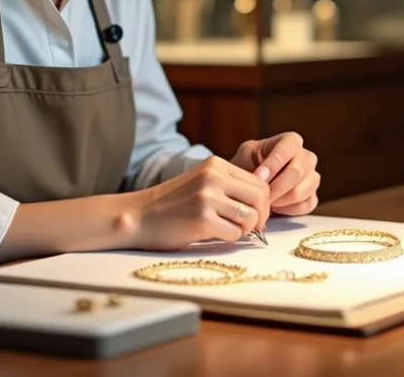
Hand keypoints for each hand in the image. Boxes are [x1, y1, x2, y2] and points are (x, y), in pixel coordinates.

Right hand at [128, 156, 270, 250]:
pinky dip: (229, 238)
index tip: (255, 215)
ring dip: (244, 229)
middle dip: (260, 217)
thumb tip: (264, 201)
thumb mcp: (202, 182)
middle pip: (260, 198)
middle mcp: (213, 177)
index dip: (263, 202)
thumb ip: (229, 185)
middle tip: (250, 228)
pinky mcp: (202, 220)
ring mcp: (207, 197)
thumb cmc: (172, 204)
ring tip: (227, 229)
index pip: (259, 182)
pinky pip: (235, 234)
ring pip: (251, 217)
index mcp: (216, 165)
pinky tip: (213, 234)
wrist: (138, 216)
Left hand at [230, 132, 319, 215]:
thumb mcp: (246, 154)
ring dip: (280, 200)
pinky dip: (288, 210)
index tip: (259, 177)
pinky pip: (306, 206)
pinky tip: (275, 207)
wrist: (252, 183)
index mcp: (291, 141)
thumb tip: (262, 177)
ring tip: (266, 201)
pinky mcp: (313, 197)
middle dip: (276, 187)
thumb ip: (251, 158)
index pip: (286, 150)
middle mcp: (307, 157)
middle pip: (296, 172)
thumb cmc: (248, 164)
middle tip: (260, 195)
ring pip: (302, 191)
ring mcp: (313, 178)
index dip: (273, 165)